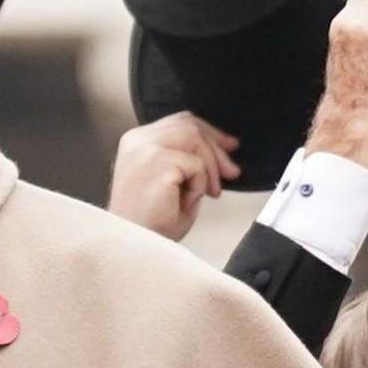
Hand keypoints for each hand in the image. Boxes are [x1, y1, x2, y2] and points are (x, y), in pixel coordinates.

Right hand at [109, 112, 237, 238]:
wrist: (135, 245)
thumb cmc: (151, 222)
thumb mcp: (174, 182)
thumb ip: (189, 159)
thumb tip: (224, 150)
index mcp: (137, 142)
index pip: (179, 122)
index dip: (209, 132)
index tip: (230, 146)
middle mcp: (138, 140)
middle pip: (189, 124)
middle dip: (216, 147)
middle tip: (231, 172)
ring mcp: (145, 149)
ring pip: (194, 138)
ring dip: (210, 166)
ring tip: (210, 192)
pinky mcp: (157, 162)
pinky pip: (195, 164)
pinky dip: (200, 184)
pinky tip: (188, 201)